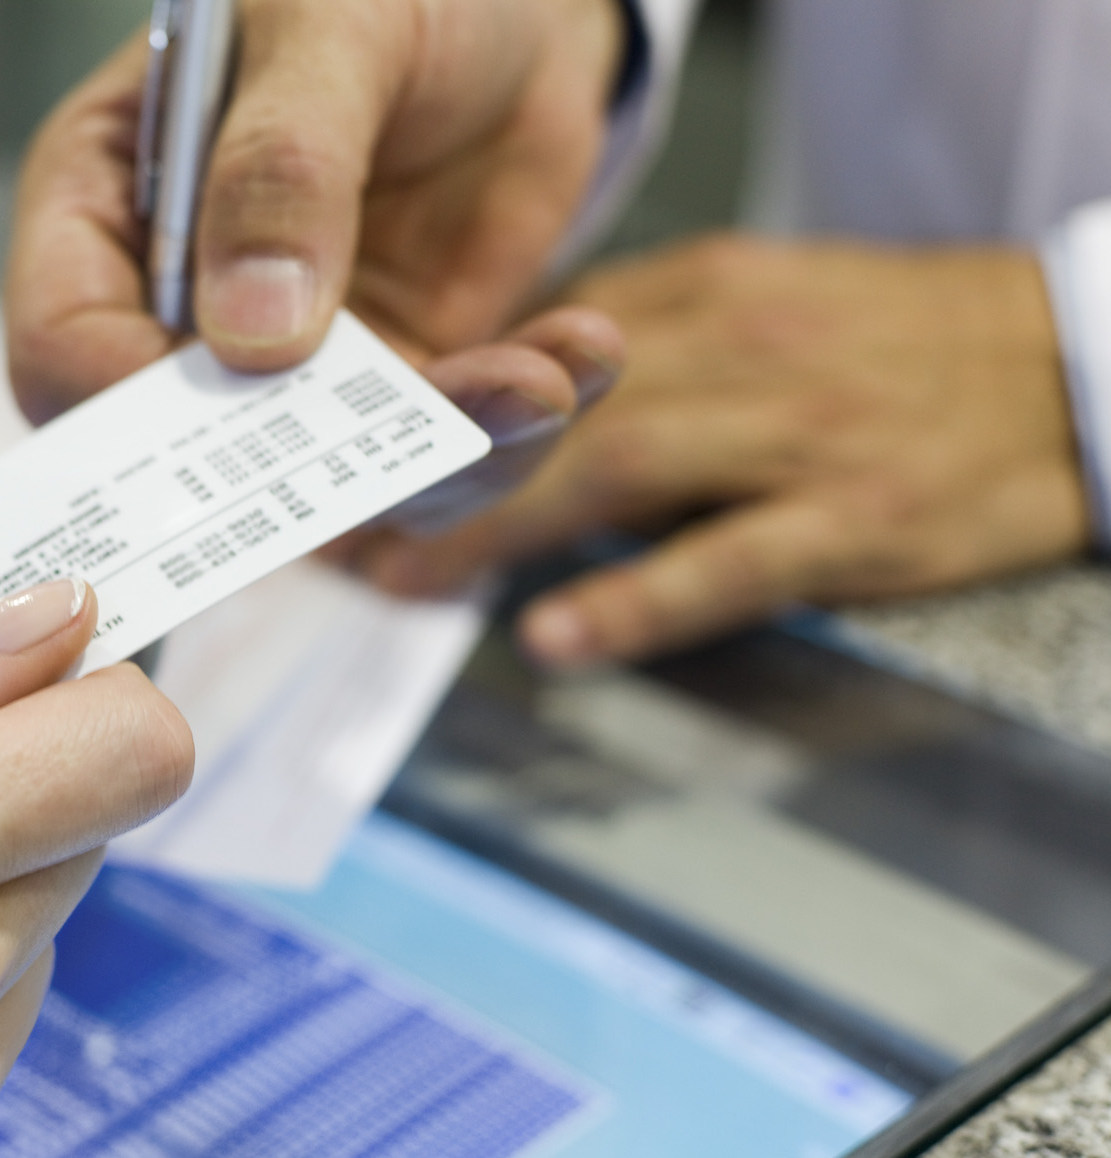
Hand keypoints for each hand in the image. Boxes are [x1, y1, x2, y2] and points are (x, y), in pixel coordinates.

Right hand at [6, 0, 625, 423]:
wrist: (516, 9)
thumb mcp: (329, 30)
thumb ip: (281, 166)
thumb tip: (249, 334)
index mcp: (107, 206)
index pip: (63, 343)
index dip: (124, 401)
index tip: (240, 401)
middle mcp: (183, 308)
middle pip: (194, 452)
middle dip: (311, 469)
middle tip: (418, 445)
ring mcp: (292, 363)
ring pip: (336, 478)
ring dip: (445, 456)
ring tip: (538, 382)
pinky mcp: (398, 381)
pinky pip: (443, 453)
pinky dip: (518, 423)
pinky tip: (579, 350)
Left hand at [342, 236, 1090, 665]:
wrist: (1077, 360)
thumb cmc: (900, 344)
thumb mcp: (762, 305)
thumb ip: (640, 351)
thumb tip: (514, 408)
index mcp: (700, 295)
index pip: (531, 349)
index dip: (431, 410)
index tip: (357, 460)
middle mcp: (736, 348)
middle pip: (552, 408)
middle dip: (436, 475)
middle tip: (348, 534)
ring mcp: (796, 432)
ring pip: (618, 472)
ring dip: (496, 532)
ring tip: (409, 584)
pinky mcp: (858, 514)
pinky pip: (727, 560)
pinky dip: (634, 599)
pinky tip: (556, 635)